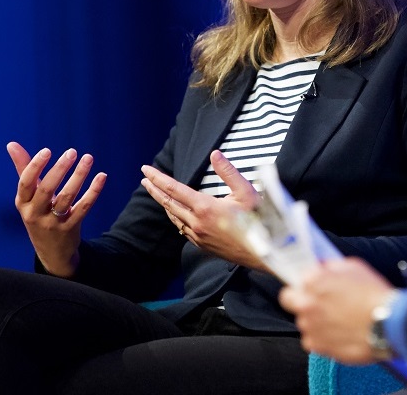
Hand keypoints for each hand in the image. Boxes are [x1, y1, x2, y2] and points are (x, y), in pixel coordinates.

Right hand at [8, 142, 106, 277]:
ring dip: (79, 176)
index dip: (35, 166)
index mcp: (22, 203)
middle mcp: (34, 214)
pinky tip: (102, 176)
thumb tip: (11, 144)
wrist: (51, 251)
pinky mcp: (70, 228)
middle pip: (47, 190)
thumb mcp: (28, 196)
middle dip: (59, 169)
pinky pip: (83, 208)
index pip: (25, 183)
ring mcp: (52, 223)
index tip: (47, 150)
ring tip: (88, 158)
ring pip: (67, 198)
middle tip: (72, 152)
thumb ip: (23, 170)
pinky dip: (93, 191)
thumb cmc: (38, 214)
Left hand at [141, 149, 264, 269]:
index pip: (173, 189)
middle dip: (154, 189)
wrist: (262, 253)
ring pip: (174, 218)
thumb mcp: (246, 192)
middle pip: (168, 203)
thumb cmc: (257, 221)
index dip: (158, 178)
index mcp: (204, 207)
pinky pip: (182, 229)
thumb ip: (228, 172)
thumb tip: (214, 154)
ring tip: (157, 193)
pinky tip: (177, 215)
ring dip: (164, 204)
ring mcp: (197, 236)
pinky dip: (175, 218)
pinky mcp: (202, 246)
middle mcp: (196, 223)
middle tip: (144, 178)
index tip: (145, 169)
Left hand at [279, 257, 396, 363]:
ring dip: (316, 321)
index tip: (315, 286)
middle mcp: (306, 302)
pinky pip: (312, 341)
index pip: (297, 278)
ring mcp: (310, 326)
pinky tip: (340, 333)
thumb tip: (323, 269)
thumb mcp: (354, 267)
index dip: (308, 283)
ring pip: (304, 322)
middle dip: (300, 299)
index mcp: (314, 280)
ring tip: (339, 321)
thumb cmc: (374, 294)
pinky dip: (323, 339)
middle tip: (318, 303)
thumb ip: (332, 267)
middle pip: (289, 300)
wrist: (388, 324)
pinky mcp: (317, 346)